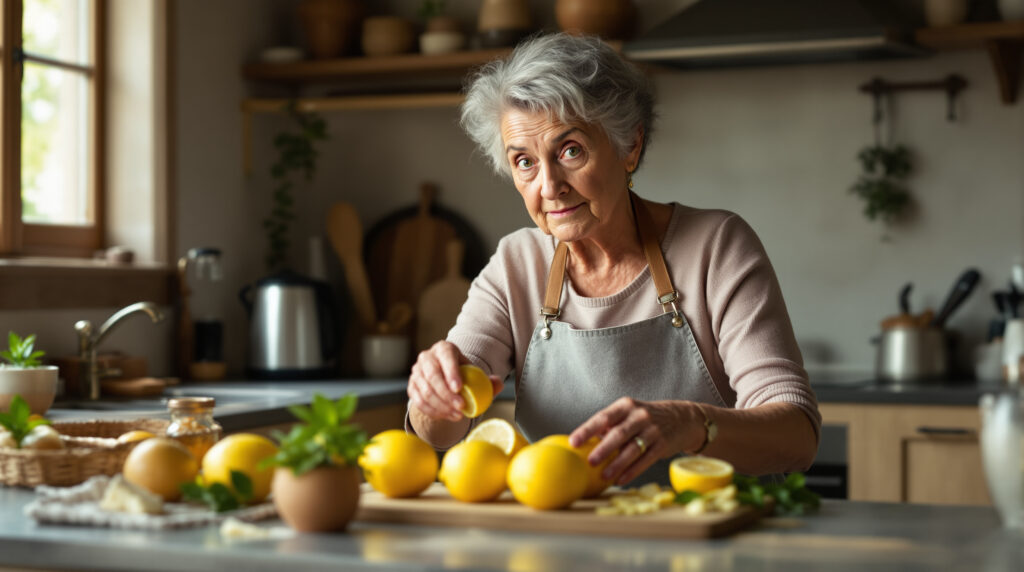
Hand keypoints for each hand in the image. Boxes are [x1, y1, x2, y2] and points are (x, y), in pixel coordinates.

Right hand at [407, 341, 502, 421]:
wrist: (445, 379)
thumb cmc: (463, 374)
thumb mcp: (476, 374)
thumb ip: (489, 380)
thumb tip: (497, 383)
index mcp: (443, 349)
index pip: (446, 357)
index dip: (451, 373)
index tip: (460, 389)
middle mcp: (427, 357)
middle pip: (433, 376)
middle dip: (447, 394)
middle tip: (461, 407)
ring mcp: (416, 372)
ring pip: (425, 391)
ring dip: (442, 406)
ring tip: (458, 415)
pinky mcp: (411, 386)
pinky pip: (419, 402)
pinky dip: (433, 412)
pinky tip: (447, 416)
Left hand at [569, 397, 698, 484]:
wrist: (682, 418)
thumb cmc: (646, 418)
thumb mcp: (629, 413)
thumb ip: (610, 425)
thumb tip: (585, 443)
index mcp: (626, 405)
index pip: (603, 417)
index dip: (587, 430)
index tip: (573, 442)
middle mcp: (639, 416)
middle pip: (618, 434)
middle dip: (603, 449)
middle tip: (590, 461)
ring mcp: (653, 430)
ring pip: (632, 449)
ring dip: (616, 464)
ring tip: (604, 476)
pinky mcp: (662, 445)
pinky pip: (645, 460)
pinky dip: (631, 471)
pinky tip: (620, 480)